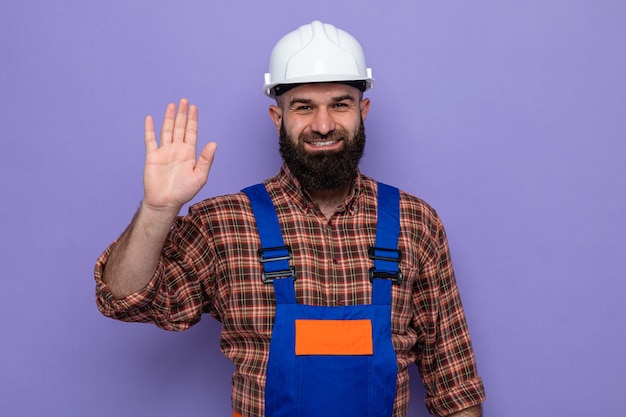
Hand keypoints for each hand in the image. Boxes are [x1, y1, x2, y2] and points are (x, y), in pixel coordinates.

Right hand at [142, 98, 216, 212]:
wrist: (165, 201)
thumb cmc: (184, 191)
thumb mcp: (199, 176)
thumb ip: (206, 159)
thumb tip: (214, 143)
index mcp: (189, 153)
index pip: (191, 132)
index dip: (193, 120)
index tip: (194, 107)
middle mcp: (177, 150)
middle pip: (180, 127)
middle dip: (182, 114)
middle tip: (184, 100)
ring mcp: (164, 152)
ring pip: (166, 130)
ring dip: (168, 118)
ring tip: (171, 105)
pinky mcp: (152, 156)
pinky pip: (150, 140)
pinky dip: (149, 129)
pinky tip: (150, 118)